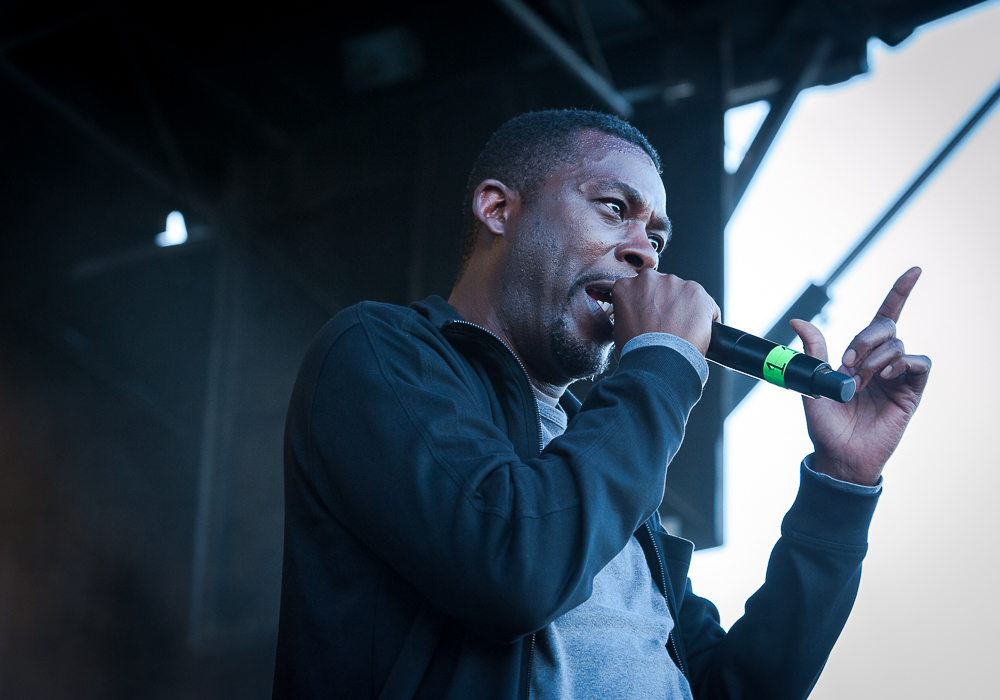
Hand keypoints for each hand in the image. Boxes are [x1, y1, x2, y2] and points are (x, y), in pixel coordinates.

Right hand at [611, 269, 720, 355]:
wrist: (658, 363)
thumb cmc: (638, 352)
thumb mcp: (619, 330)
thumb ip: (629, 314)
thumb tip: (638, 319)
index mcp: (625, 287)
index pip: (638, 290)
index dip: (646, 304)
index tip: (651, 316)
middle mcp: (649, 279)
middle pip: (661, 287)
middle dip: (665, 303)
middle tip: (667, 325)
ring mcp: (674, 283)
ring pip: (683, 293)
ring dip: (685, 308)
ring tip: (683, 331)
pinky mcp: (696, 291)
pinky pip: (706, 303)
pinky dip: (705, 316)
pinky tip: (699, 332)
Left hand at [789, 267, 930, 485]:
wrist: (837, 454)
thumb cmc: (825, 423)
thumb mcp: (813, 380)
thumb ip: (813, 349)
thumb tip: (798, 320)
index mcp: (860, 357)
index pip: (884, 317)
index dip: (899, 293)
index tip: (915, 271)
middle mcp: (881, 363)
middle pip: (886, 327)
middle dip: (866, 336)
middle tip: (848, 360)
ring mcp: (897, 377)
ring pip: (898, 345)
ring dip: (877, 357)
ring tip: (862, 380)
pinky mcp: (911, 393)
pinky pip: (919, 363)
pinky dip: (903, 363)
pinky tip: (886, 376)